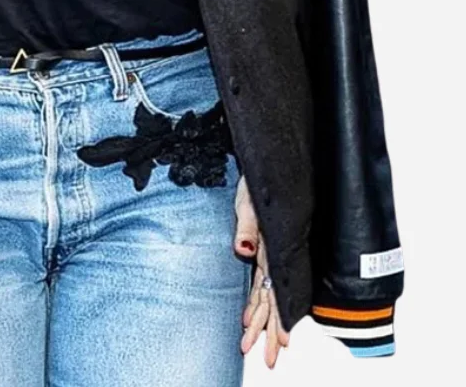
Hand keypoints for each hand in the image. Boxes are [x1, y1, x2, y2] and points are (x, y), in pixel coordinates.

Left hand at [233, 174, 290, 367]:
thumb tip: (245, 250)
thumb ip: (247, 226)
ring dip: (263, 323)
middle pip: (273, 301)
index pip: (275, 291)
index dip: (277, 319)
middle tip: (267, 360)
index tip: (280, 344)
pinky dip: (257, 302)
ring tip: (258, 350)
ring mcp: (268, 253)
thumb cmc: (258, 181)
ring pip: (267, 295)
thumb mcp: (248, 200)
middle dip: (269, 332)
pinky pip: (261, 282)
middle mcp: (272, 255)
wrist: (265, 164)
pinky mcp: (262, 247)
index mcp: (272, 248)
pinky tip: (249, 317)